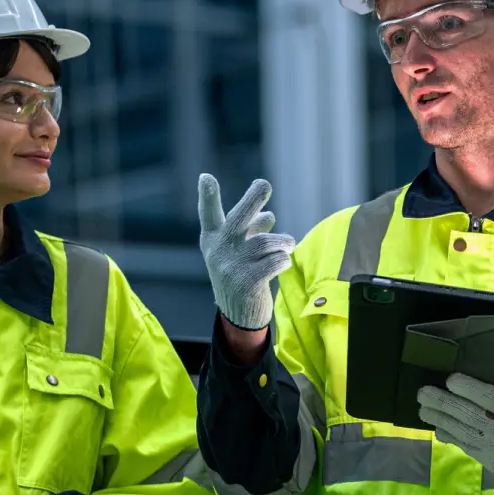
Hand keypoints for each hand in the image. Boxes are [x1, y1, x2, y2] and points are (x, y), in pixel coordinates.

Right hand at [198, 173, 294, 329]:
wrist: (238, 316)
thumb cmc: (240, 274)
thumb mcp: (239, 251)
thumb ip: (251, 231)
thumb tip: (269, 215)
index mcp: (212, 240)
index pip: (209, 215)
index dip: (208, 196)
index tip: (206, 177)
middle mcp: (218, 252)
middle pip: (238, 219)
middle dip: (252, 198)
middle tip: (264, 184)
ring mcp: (231, 268)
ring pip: (266, 242)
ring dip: (283, 242)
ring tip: (288, 245)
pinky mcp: (247, 283)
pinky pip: (275, 262)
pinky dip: (283, 260)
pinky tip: (283, 263)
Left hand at [417, 373, 493, 479]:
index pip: (487, 398)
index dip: (466, 388)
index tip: (450, 379)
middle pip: (467, 414)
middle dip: (442, 402)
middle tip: (423, 393)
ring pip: (461, 432)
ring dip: (439, 419)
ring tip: (423, 409)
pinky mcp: (490, 462)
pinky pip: (465, 447)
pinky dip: (450, 436)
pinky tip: (437, 428)